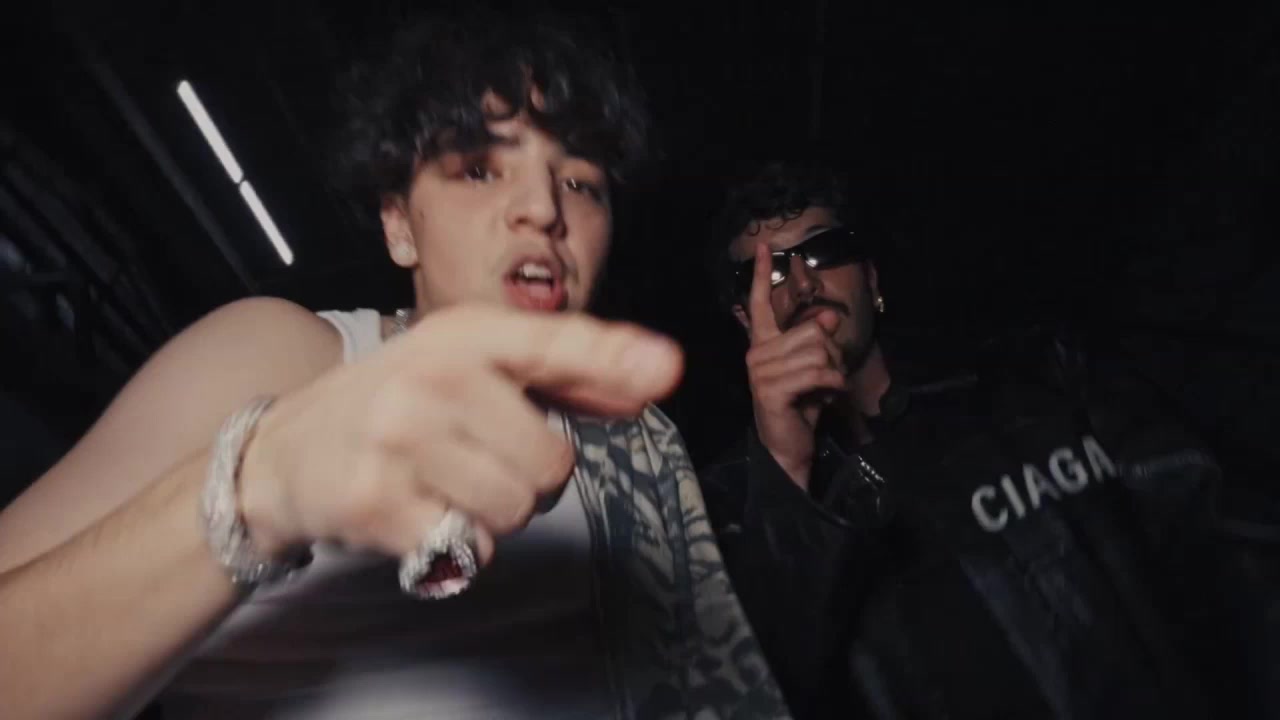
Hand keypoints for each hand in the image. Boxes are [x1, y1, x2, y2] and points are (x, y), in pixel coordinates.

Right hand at [237, 305, 683, 564]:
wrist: (285, 452)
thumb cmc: (398, 407)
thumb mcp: (470, 368)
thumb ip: (562, 375)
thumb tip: (647, 381)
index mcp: (464, 336)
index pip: (552, 343)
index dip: (614, 358)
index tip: (665, 368)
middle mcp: (432, 378)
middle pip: (552, 462)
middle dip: (532, 477)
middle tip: (480, 459)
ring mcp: (399, 439)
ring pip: (516, 510)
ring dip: (495, 514)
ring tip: (448, 485)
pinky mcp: (376, 502)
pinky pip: (468, 548)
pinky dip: (455, 545)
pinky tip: (418, 510)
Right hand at [744, 244, 844, 489]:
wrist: (788, 445)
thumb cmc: (799, 404)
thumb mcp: (812, 367)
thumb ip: (816, 341)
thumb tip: (827, 315)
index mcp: (762, 344)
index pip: (760, 304)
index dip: (764, 274)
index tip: (765, 246)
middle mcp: (756, 354)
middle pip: (809, 331)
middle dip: (830, 353)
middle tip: (826, 376)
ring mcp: (761, 372)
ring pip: (817, 352)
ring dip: (833, 372)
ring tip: (825, 389)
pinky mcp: (771, 391)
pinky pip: (816, 373)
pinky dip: (832, 385)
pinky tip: (828, 395)